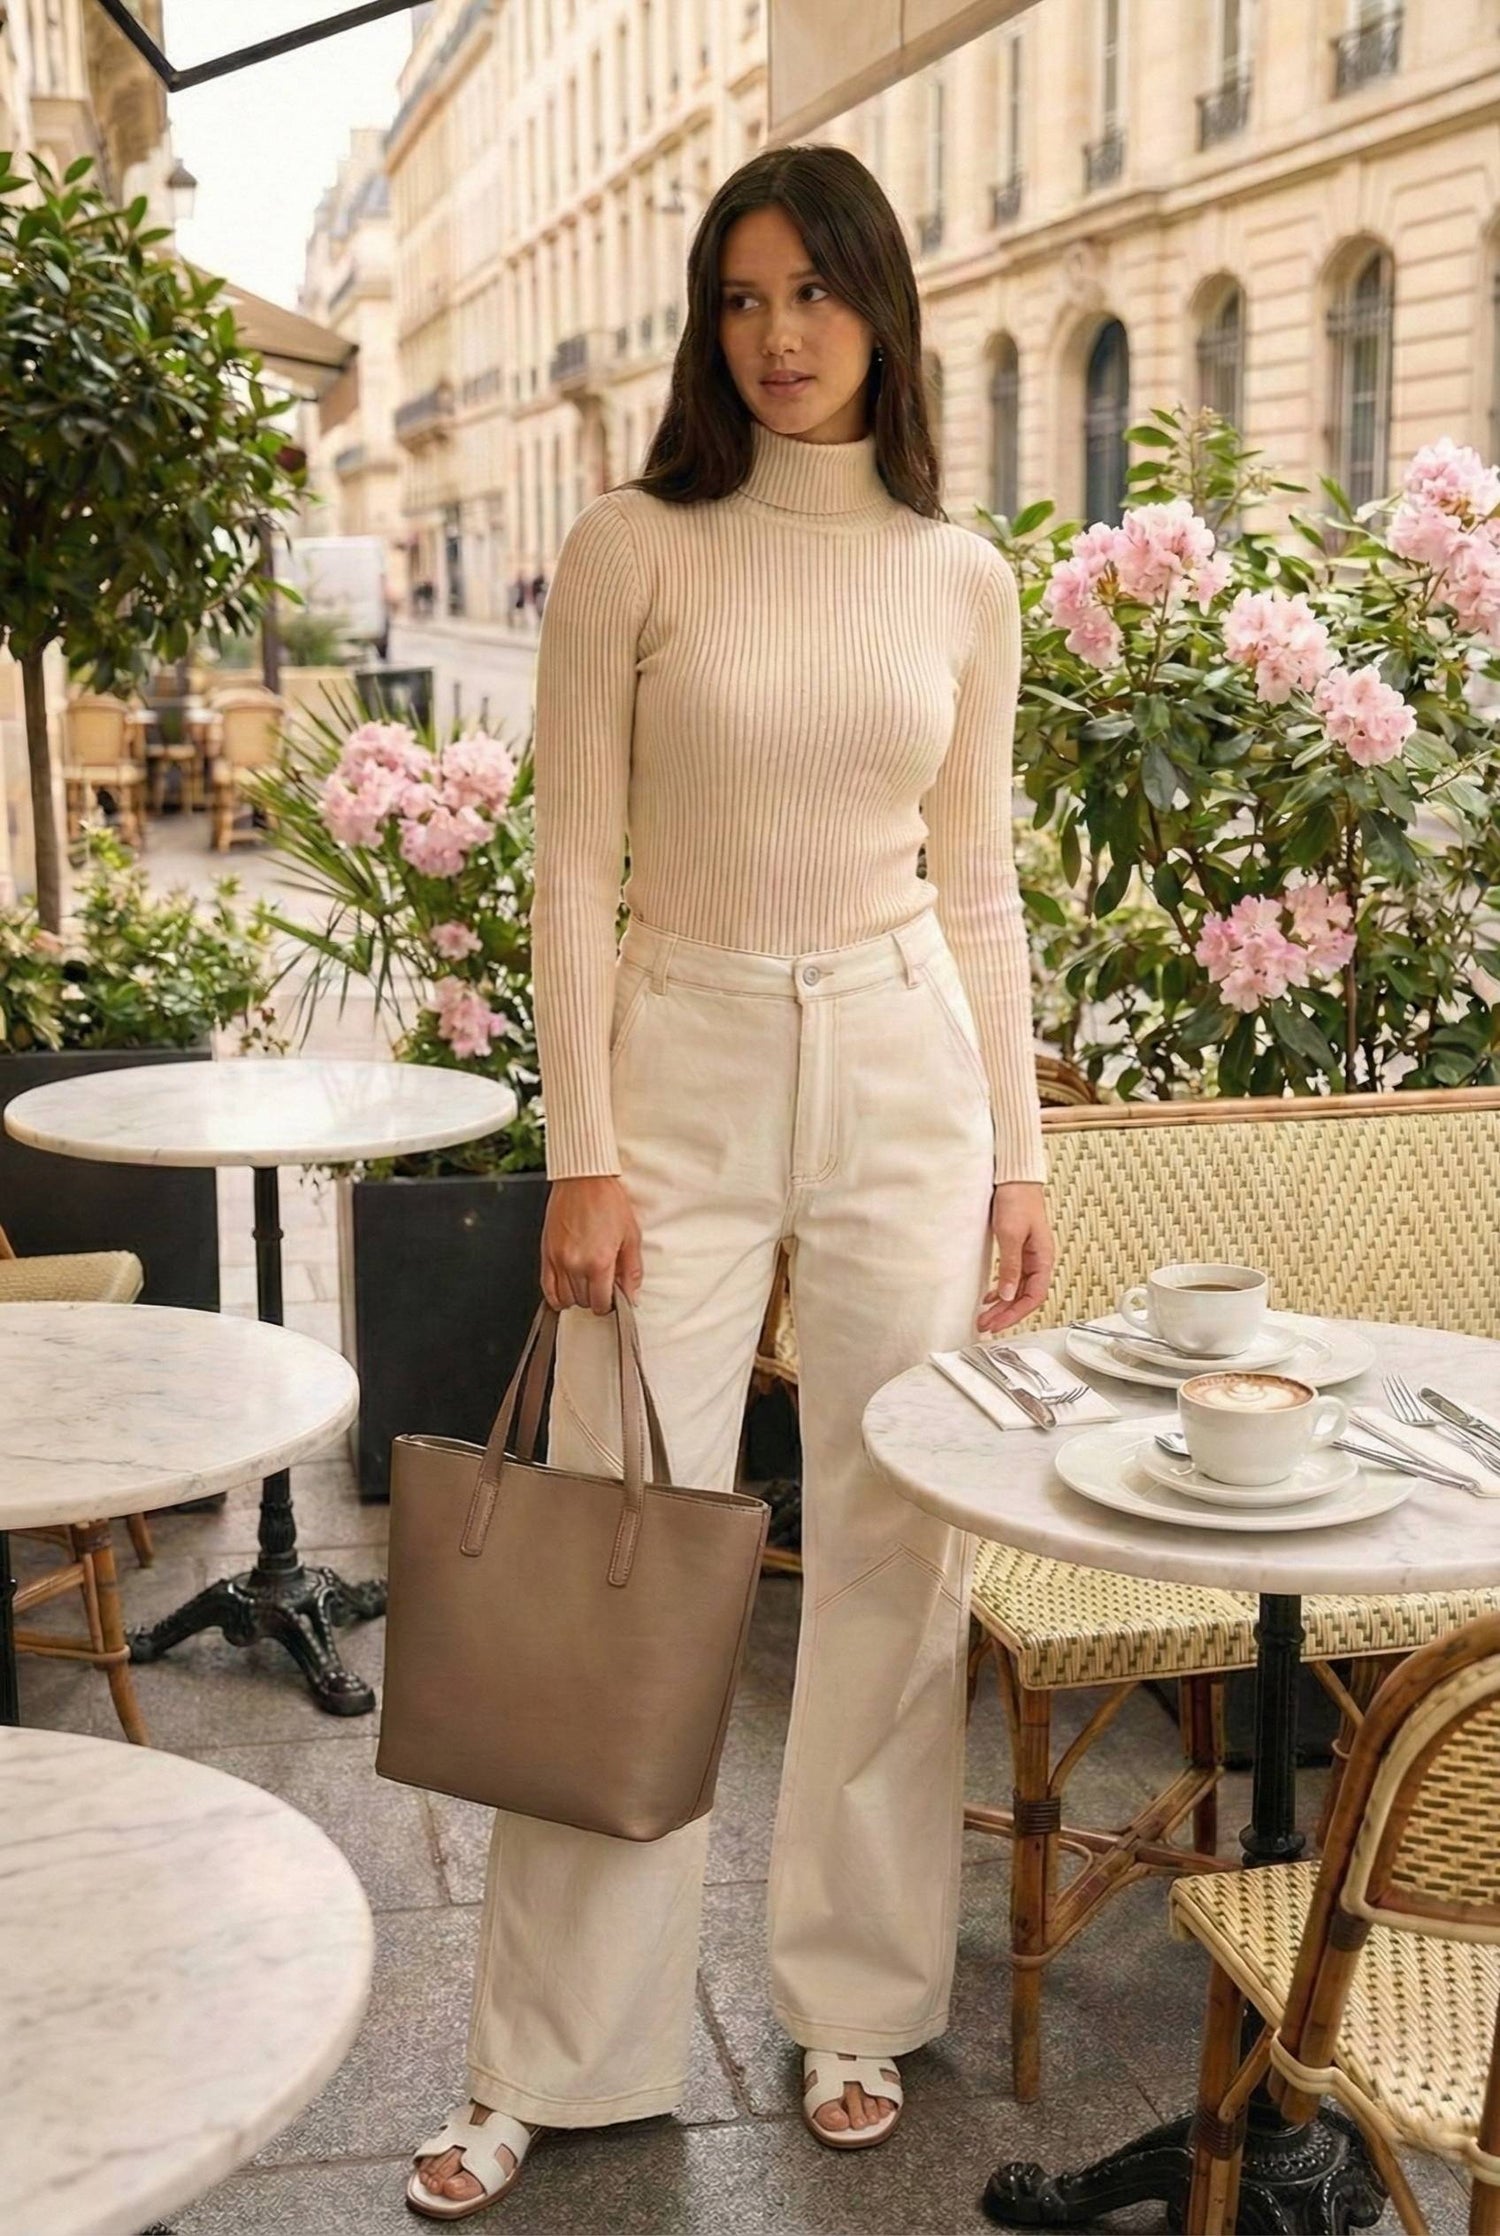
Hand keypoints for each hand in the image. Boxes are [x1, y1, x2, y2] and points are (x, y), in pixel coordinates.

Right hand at [540, 1175, 642, 1315]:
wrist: (583, 1179)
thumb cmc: (607, 1201)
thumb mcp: (631, 1236)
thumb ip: (631, 1270)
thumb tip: (631, 1295)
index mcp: (599, 1262)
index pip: (600, 1303)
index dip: (609, 1304)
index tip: (613, 1297)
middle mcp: (575, 1264)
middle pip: (583, 1302)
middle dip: (595, 1297)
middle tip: (603, 1284)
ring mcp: (558, 1260)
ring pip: (565, 1298)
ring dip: (577, 1296)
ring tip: (587, 1283)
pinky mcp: (546, 1253)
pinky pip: (547, 1288)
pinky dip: (556, 1296)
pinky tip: (566, 1292)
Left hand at [977, 1182, 1053, 1334]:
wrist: (1015, 1178)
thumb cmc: (1018, 1200)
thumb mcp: (1010, 1235)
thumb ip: (1010, 1267)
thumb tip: (1008, 1295)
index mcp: (1043, 1258)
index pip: (1034, 1297)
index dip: (1015, 1314)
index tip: (997, 1324)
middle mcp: (1039, 1260)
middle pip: (1025, 1297)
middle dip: (1006, 1314)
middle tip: (986, 1325)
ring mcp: (1030, 1256)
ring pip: (1018, 1289)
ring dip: (1003, 1305)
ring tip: (986, 1317)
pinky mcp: (1019, 1250)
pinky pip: (1014, 1277)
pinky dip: (1003, 1290)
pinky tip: (991, 1297)